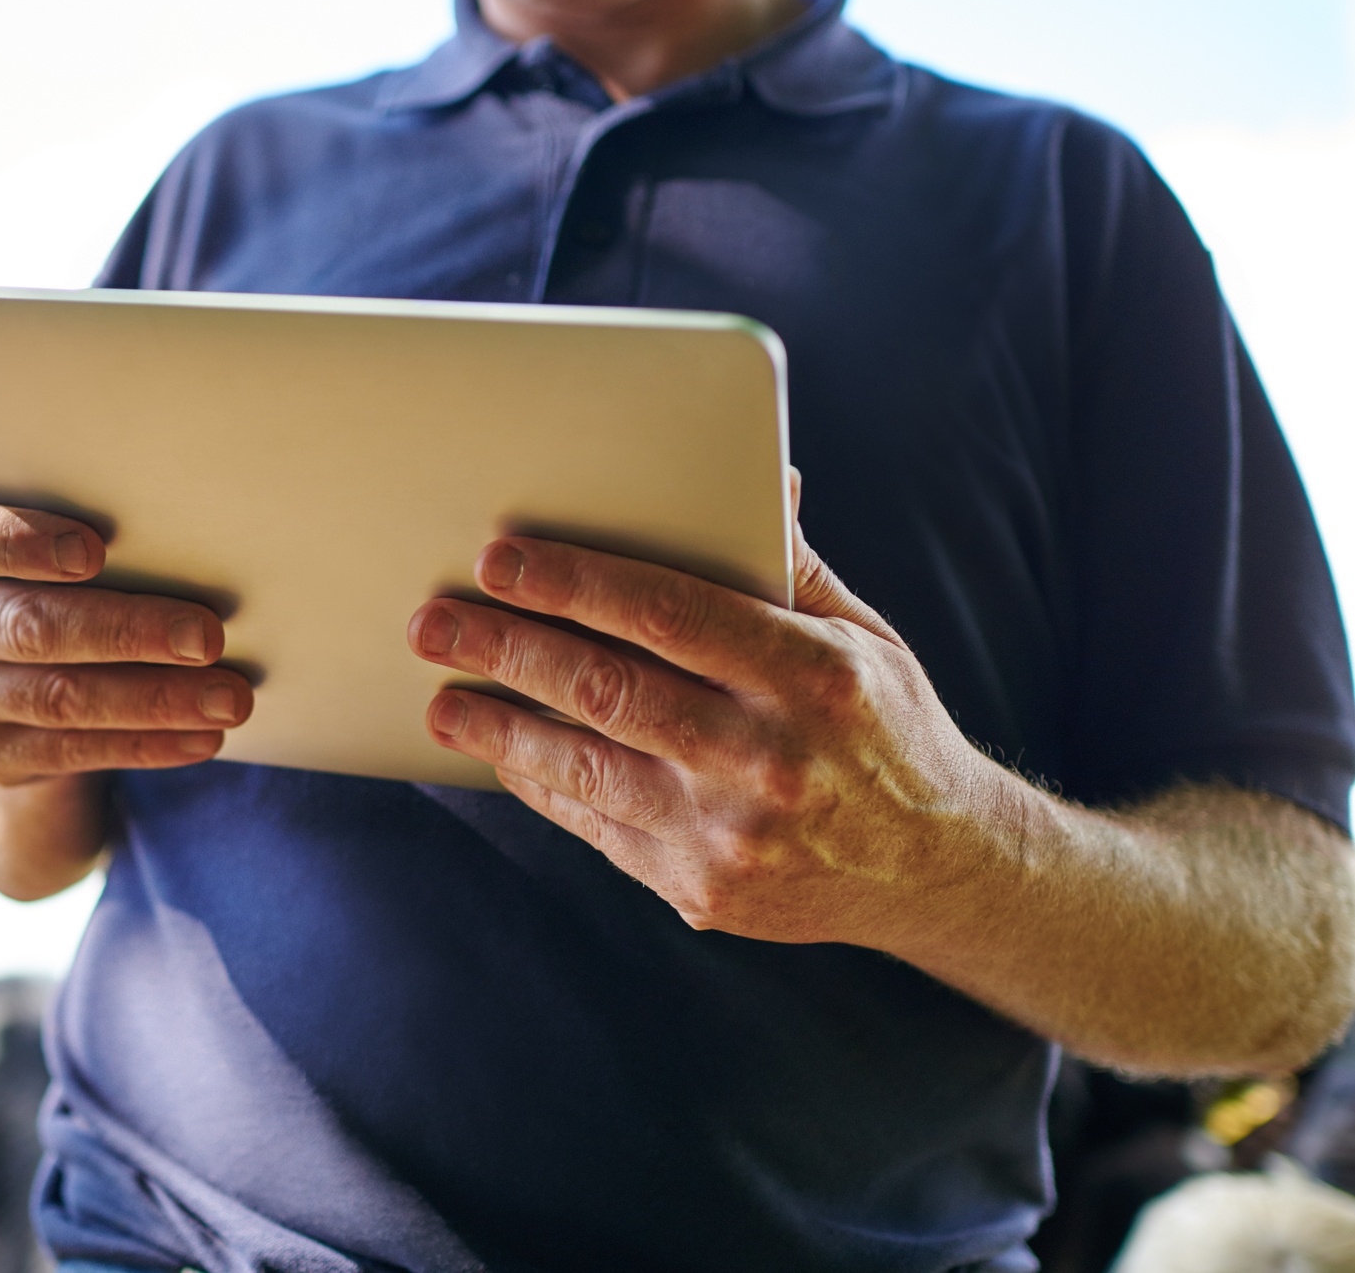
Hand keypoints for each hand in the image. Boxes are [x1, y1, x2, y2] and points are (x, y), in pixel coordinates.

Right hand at [0, 495, 253, 786]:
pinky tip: (202, 736)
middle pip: (28, 625)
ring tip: (228, 696)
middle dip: (125, 632)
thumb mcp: (39, 538)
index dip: (22, 543)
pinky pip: (72, 752)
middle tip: (206, 637)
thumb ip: (81, 534)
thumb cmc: (44, 570)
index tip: (95, 551)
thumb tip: (192, 541)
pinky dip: (146, 743)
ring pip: (57, 698)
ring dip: (153, 699)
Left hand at [406, 493, 1002, 947]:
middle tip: (433, 623)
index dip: (573, 582)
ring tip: (440, 698)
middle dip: (506, 650)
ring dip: (500, 729)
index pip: (669, 612)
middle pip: (609, 690)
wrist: (936, 869)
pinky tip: (500, 754)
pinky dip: (542, 786)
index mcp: (813, 676)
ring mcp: (733, 834)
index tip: (498, 558)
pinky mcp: (702, 890)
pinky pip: (598, 828)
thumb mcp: (863, 639)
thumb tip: (754, 478)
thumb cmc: (884, 728)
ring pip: (587, 769)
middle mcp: (770, 757)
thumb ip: (792, 567)